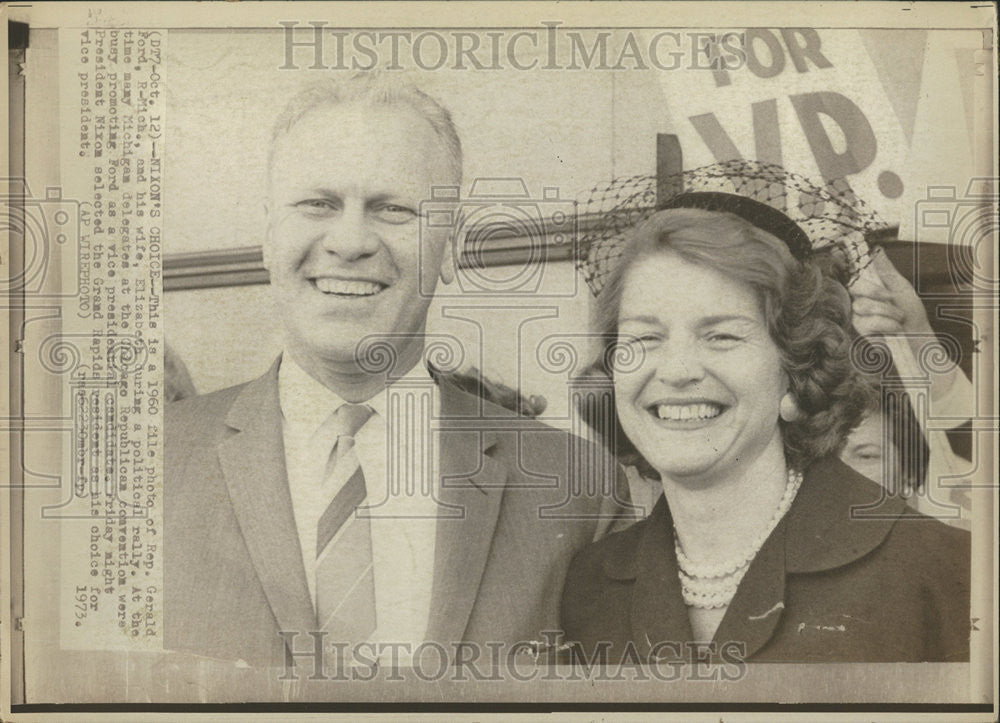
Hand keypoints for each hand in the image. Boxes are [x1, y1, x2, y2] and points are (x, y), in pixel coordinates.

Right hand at [852, 249, 959, 399]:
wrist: (918, 337)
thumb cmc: (911, 312)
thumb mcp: (902, 287)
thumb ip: (886, 271)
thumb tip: (877, 250)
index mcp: (869, 287)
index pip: (852, 273)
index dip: (844, 264)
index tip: (840, 253)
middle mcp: (859, 299)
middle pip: (853, 287)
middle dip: (874, 291)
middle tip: (891, 297)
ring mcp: (858, 316)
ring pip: (861, 306)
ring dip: (886, 311)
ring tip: (900, 317)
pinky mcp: (861, 332)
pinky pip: (867, 323)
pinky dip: (886, 324)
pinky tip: (895, 328)